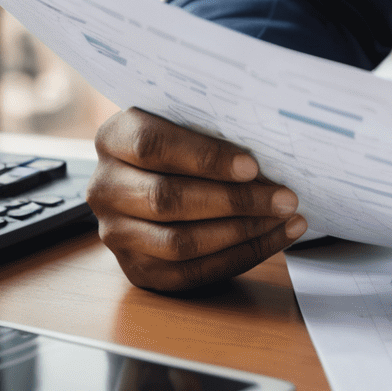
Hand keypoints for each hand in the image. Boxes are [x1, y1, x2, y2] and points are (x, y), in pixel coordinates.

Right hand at [88, 108, 306, 293]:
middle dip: (235, 202)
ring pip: (179, 242)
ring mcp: (116, 233)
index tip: (252, 166)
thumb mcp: (190, 117)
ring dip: (242, 232)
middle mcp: (105, 187)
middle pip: (168, 199)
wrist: (157, 170)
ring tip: (286, 217)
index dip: (205, 158)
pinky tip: (275, 237)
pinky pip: (189, 273)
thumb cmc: (186, 137)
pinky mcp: (136, 268)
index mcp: (114, 138)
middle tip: (285, 198)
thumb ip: (214, 125)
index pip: (154, 145)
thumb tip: (270, 146)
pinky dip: (240, 256)